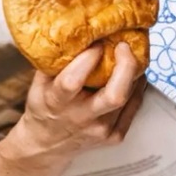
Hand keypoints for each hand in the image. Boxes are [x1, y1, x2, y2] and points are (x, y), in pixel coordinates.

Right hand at [16, 42, 146, 156]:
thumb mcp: (39, 83)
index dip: (88, 58)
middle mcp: (82, 118)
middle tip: (124, 47)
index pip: (73, 81)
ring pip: (129, 98)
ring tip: (129, 56)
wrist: (47, 146)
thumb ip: (55, 61)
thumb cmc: (44, 107)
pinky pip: (134, 107)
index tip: (97, 42)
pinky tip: (131, 76)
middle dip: (126, 67)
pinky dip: (135, 88)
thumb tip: (75, 29)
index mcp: (57, 103)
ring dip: (133, 73)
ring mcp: (102, 130)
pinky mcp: (115, 137)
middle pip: (115, 95)